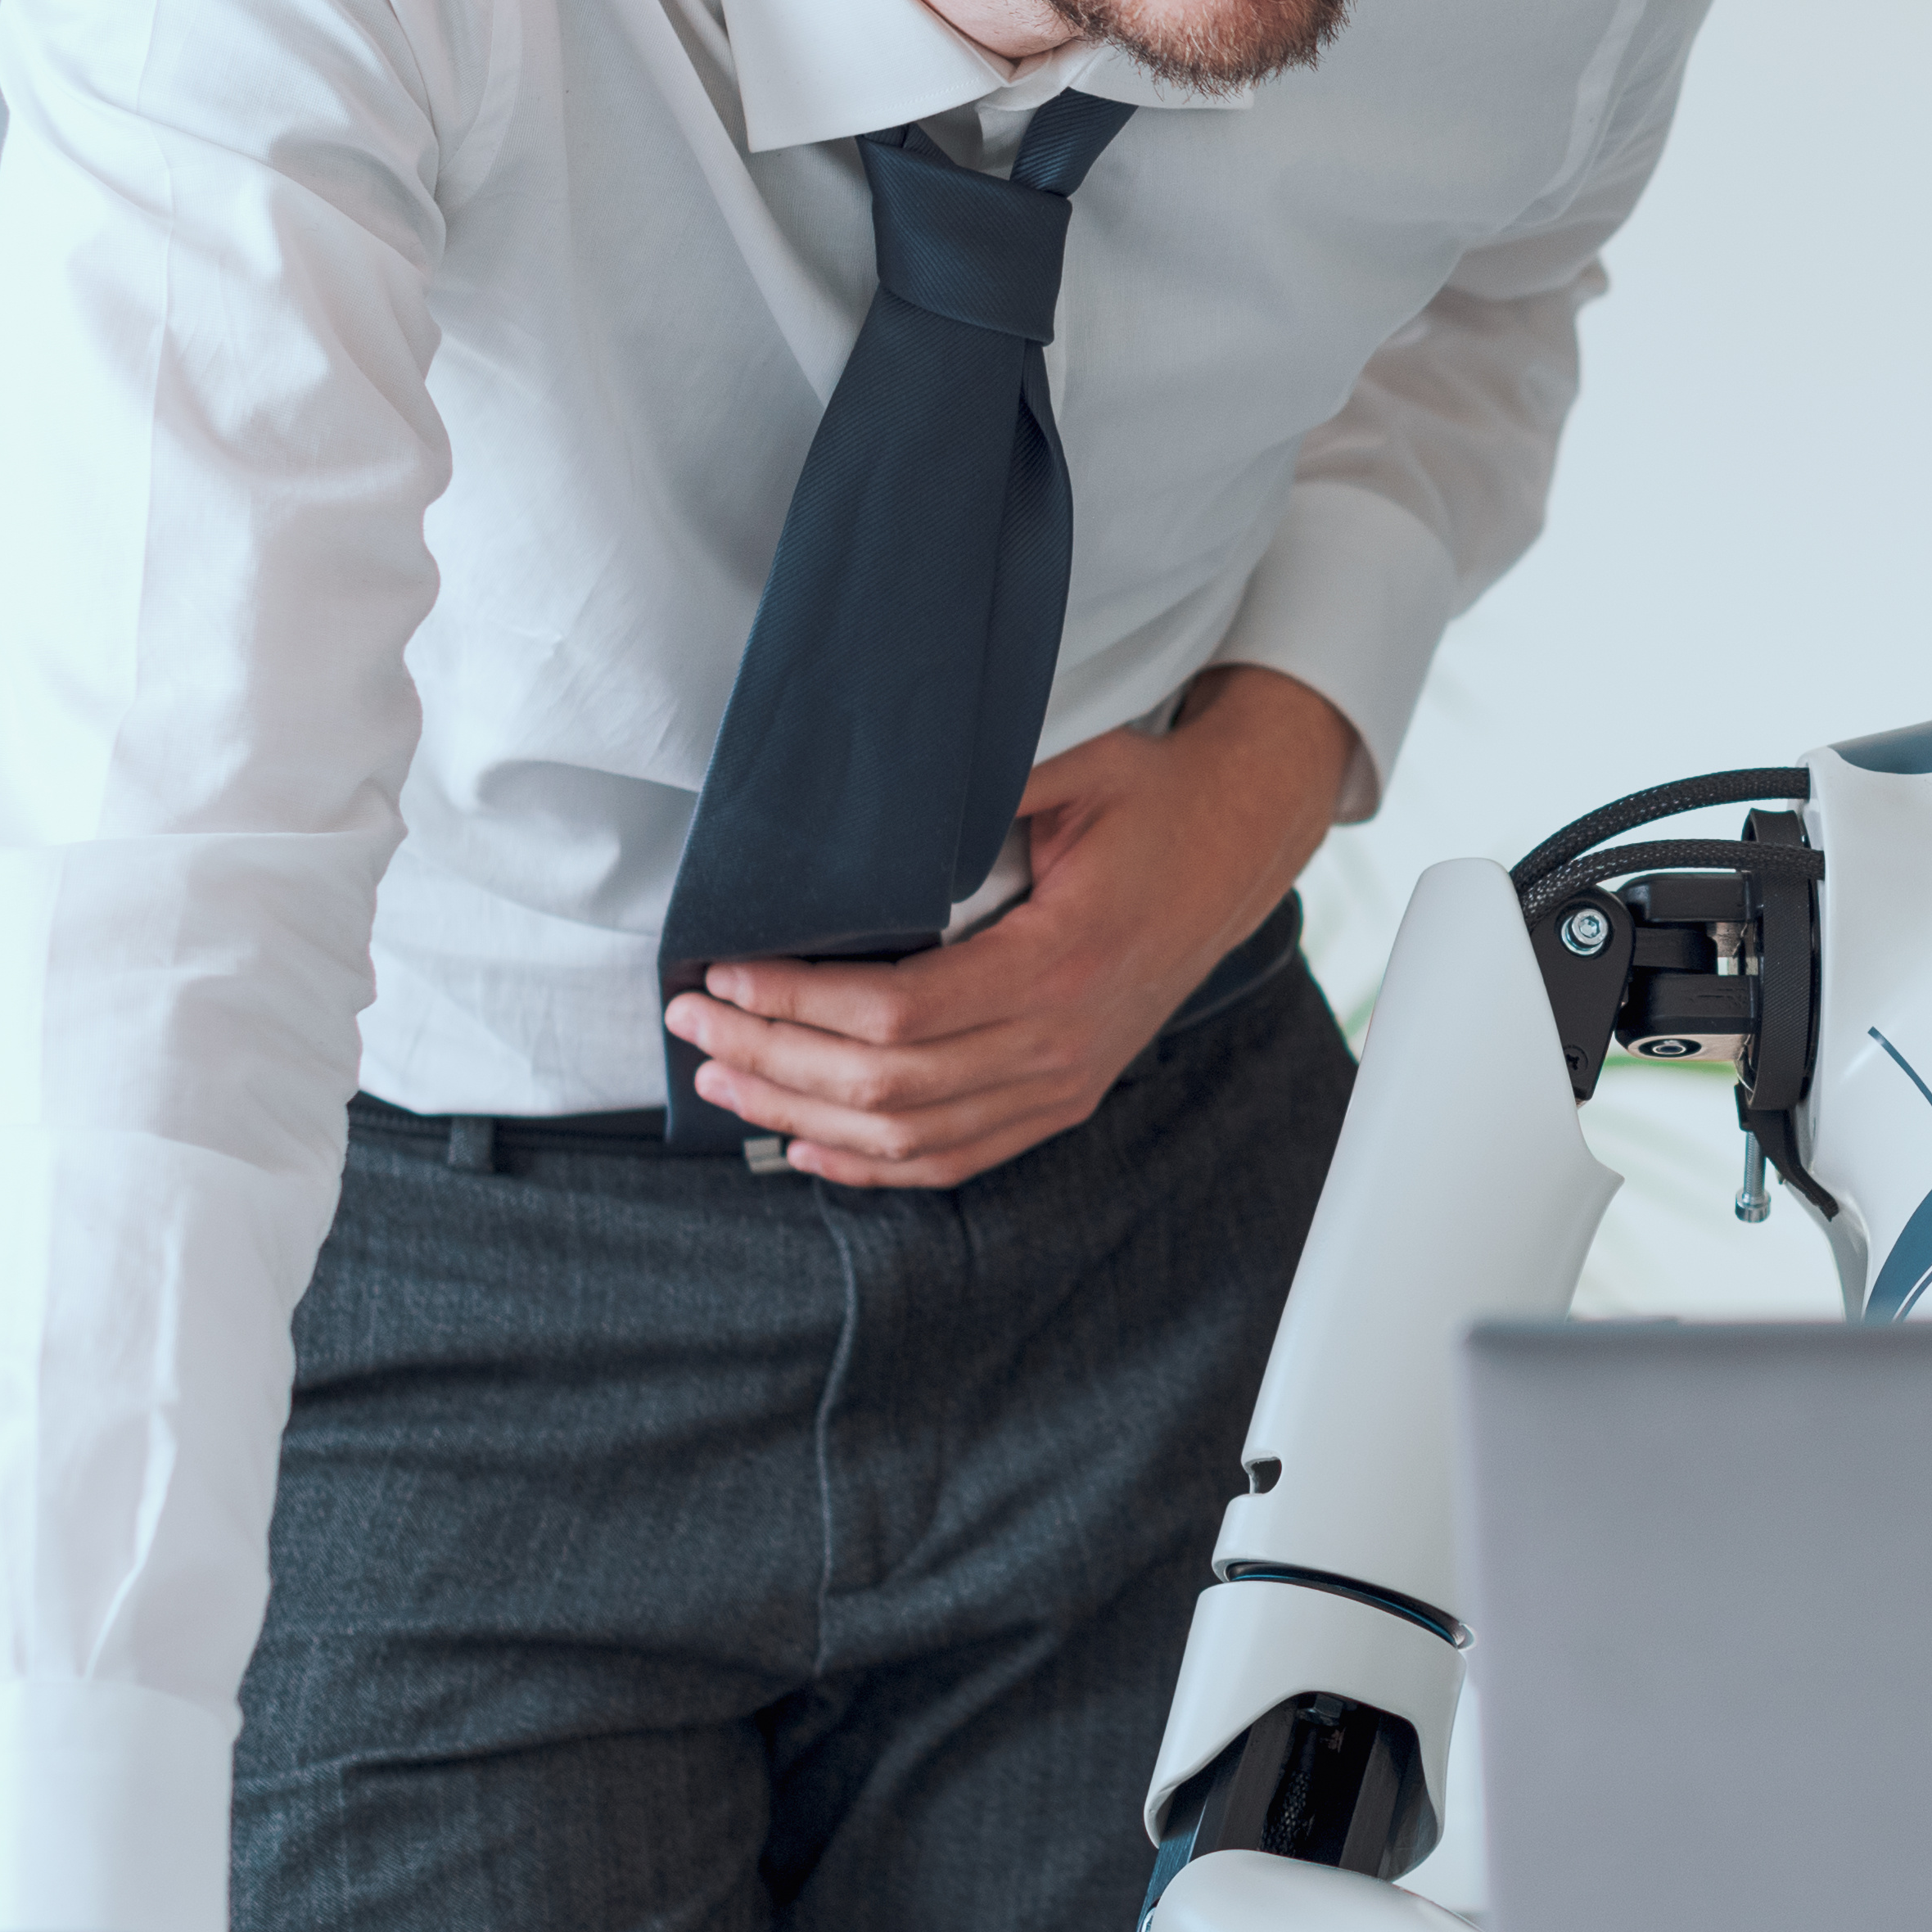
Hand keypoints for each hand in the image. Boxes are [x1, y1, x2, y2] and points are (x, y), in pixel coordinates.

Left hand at [668, 664, 1350, 1188]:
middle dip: (773, 1059)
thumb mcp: (1075, 767)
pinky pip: (956, 1158)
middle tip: (691, 1027)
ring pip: (911, 1136)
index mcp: (1061, 961)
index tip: (725, 974)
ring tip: (724, 1080)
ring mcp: (1066, 1081)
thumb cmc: (1152, 800)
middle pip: (888, 1086)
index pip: (898, 1013)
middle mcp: (1062, 1041)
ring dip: (804, 1116)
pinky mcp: (1064, 1097)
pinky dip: (873, 1164)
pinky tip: (806, 1145)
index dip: (798, 1003)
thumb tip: (857, 796)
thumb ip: (979, 786)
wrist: (1241, 843)